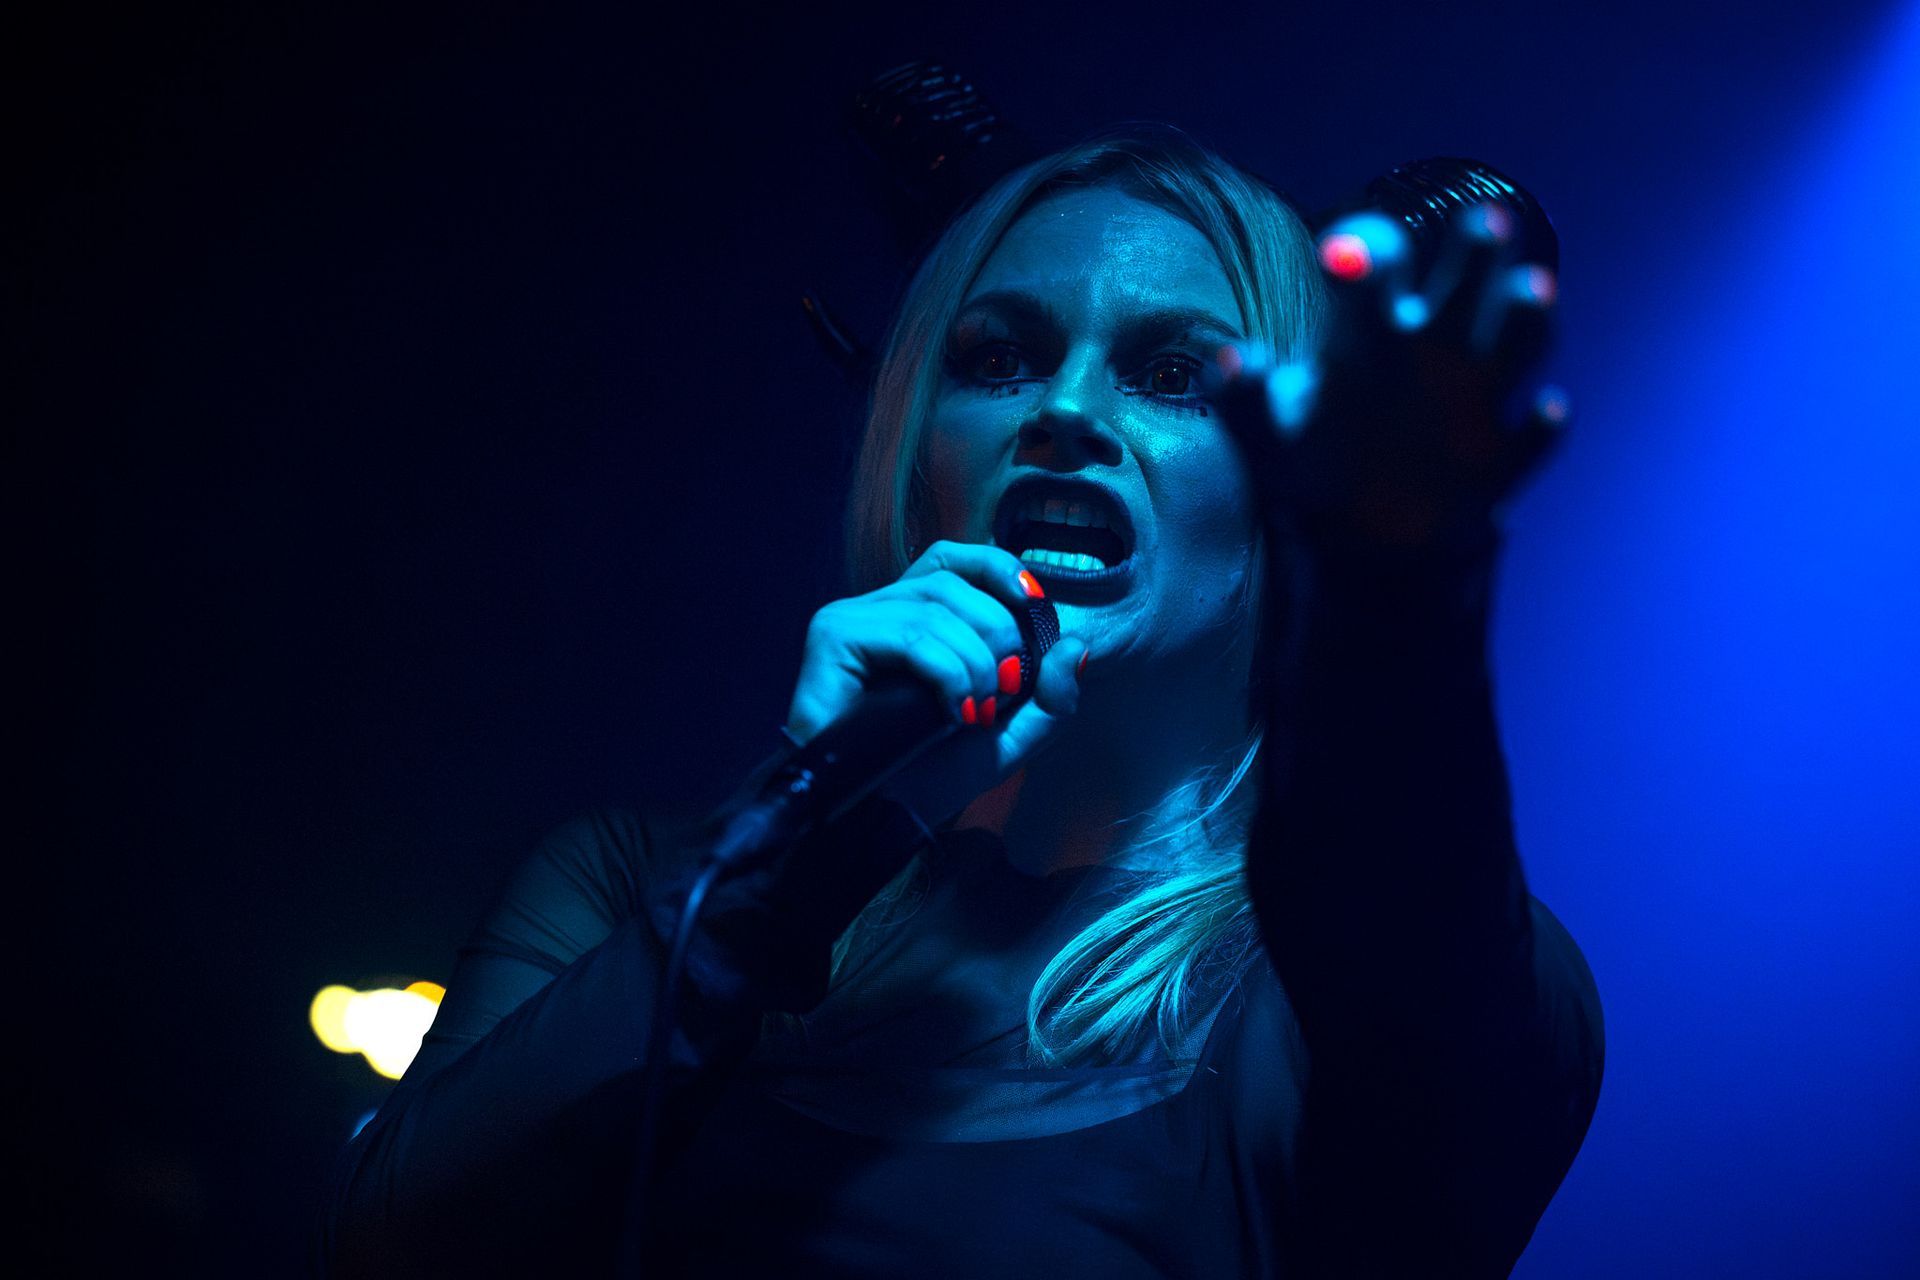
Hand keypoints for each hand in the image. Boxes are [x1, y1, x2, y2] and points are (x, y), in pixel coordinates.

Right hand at [785, 541, 1089, 828]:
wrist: (880, 819)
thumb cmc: (931, 778)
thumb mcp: (1009, 737)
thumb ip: (1049, 695)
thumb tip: (1077, 644)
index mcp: (914, 619)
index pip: (954, 560)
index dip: (997, 569)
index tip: (1034, 604)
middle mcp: (879, 611)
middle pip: (952, 582)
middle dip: (998, 633)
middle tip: (1005, 690)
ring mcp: (851, 621)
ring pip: (934, 608)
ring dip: (975, 663)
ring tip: (976, 713)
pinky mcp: (833, 638)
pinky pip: (908, 634)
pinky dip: (946, 671)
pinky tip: (952, 712)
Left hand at [1207, 202, 1569, 553]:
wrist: (1362, 534)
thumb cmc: (1314, 460)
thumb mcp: (1268, 435)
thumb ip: (1244, 397)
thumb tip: (1229, 360)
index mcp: (1376, 326)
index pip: (1382, 264)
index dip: (1370, 254)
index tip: (1341, 256)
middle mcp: (1439, 346)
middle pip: (1468, 280)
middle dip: (1478, 252)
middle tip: (1484, 222)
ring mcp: (1480, 400)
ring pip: (1518, 342)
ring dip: (1528, 317)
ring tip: (1532, 290)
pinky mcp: (1504, 460)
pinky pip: (1531, 440)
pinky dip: (1542, 427)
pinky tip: (1548, 410)